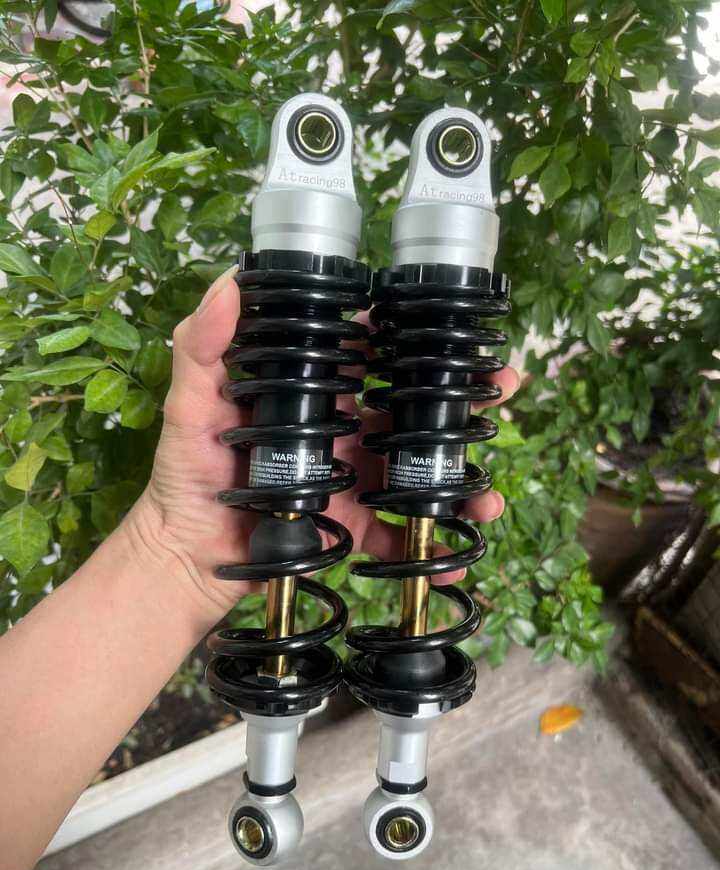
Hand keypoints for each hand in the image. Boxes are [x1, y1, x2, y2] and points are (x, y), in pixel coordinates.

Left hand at [125, 267, 520, 623]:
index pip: (379, 358)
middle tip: (506, 393)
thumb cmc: (185, 475)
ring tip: (488, 499)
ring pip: (424, 475)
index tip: (466, 340)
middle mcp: (346, 435)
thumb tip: (228, 283)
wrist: (183, 555)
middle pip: (419, 412)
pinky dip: (431, 550)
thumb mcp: (189, 406)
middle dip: (469, 402)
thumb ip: (202, 348)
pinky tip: (453, 561)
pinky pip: (401, 537)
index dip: (425, 345)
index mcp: (318, 398)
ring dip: (464, 484)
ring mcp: (355, 483)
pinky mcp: (354, 530)